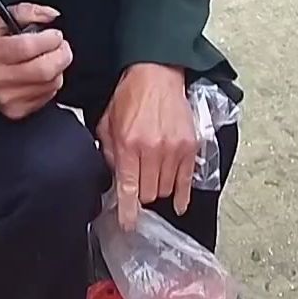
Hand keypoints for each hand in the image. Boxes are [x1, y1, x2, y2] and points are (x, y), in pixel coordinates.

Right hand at [0, 3, 71, 119]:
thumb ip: (26, 12)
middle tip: (61, 46)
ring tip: (50, 59)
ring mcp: (7, 98)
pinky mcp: (17, 111)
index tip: (55, 34)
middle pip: (45, 69)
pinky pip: (48, 95)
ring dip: (58, 68)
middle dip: (61, 54)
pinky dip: (52, 83)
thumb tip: (52, 15)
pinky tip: (42, 75)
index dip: (50, 39)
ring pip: (51, 83)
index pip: (28, 47)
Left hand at [95, 63, 194, 230]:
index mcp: (129, 144)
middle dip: (141, 194)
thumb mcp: (107, 123)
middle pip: (148, 193)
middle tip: (138, 184)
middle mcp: (153, 149)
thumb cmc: (131, 96)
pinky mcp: (190, 146)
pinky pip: (186, 182)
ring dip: (158, 190)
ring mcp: (174, 149)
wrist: (157, 74)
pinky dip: (182, 195)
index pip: (129, 189)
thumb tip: (114, 179)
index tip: (128, 224)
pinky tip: (178, 202)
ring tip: (153, 178)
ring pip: (166, 190)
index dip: (128, 213)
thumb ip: (109, 153)